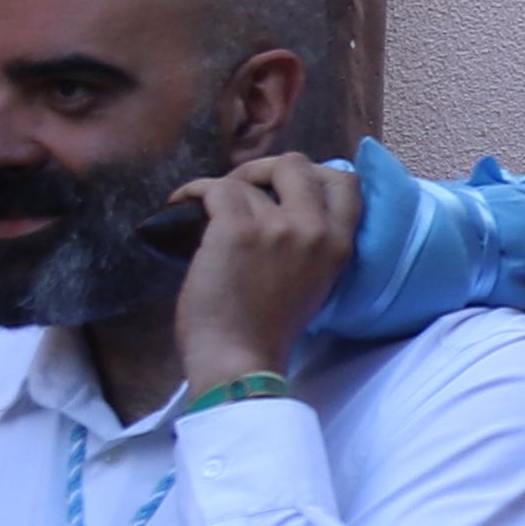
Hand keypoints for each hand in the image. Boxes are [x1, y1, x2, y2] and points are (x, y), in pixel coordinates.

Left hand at [170, 150, 359, 391]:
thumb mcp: (315, 283)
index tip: (286, 185)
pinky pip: (214, 189)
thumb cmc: (271, 331)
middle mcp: (314, 228)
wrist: (239, 360)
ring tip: (204, 205)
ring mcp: (276, 226)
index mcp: (339, 245)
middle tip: (243, 189)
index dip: (315, 172)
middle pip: (296, 164)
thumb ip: (312, 245)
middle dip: (265, 170)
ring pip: (246, 180)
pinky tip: (179, 204)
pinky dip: (192, 192)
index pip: (345, 182)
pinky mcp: (237, 229)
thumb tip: (281, 211)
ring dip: (223, 188)